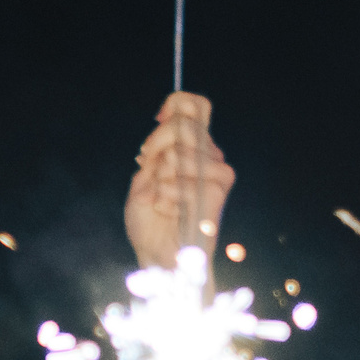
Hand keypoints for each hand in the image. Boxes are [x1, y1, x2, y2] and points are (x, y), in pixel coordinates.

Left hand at [124, 92, 235, 273]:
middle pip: (184, 125)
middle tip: (146, 166)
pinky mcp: (218, 193)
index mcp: (192, 149)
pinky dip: (171, 193)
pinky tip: (168, 207)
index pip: (196, 107)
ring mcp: (216, 174)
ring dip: (161, 175)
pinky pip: (189, 178)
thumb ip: (154, 153)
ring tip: (160, 197)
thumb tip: (167, 123)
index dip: (178, 103)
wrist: (158, 257)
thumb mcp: (142, 181)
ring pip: (183, 151)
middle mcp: (208, 156)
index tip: (159, 116)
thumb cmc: (150, 221)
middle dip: (156, 143)